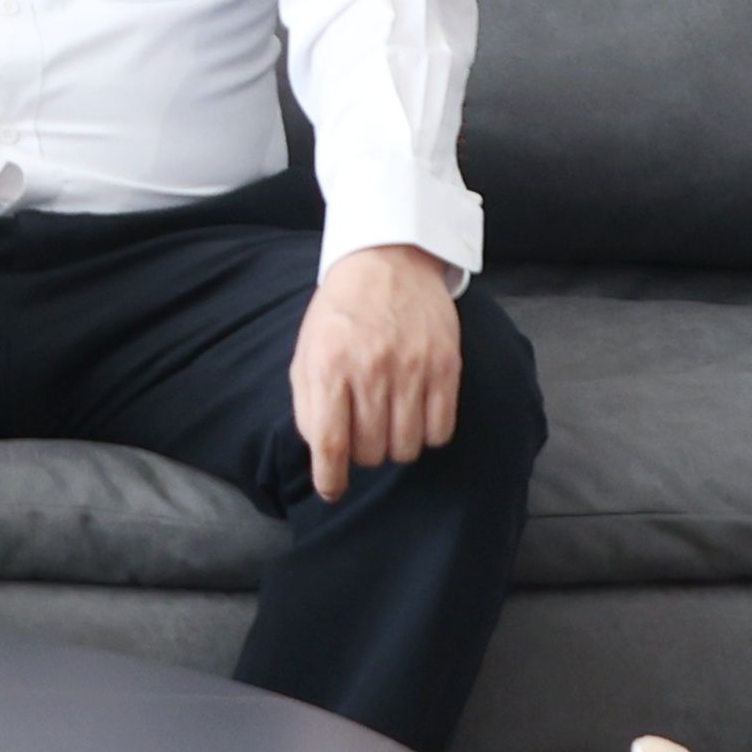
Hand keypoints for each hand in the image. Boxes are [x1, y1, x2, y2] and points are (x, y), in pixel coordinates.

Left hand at [290, 244, 466, 502]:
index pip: (330, 443)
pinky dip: (428, 435)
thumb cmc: (341, 314)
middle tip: (362, 434)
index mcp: (328, 366)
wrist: (388, 261)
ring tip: (388, 423)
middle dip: (363, 454)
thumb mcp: (306, 351)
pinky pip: (440, 431)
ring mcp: (411, 368)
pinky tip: (416, 415)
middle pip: (370, 451)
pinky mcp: (445, 366)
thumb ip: (308, 403)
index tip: (332, 491)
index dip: (330, 479)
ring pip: (406, 448)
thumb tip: (321, 454)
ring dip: (395, 447)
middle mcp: (370, 370)